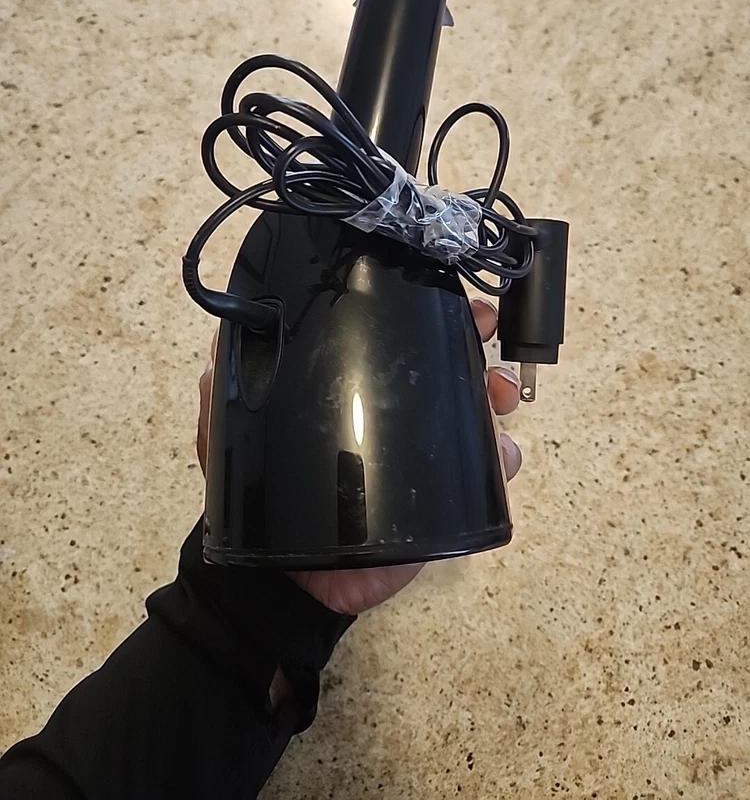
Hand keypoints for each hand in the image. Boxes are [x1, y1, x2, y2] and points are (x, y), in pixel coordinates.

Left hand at [196, 298, 522, 615]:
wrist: (287, 581)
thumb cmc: (263, 495)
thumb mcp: (233, 429)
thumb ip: (226, 383)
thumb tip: (228, 331)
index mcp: (350, 392)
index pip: (392, 340)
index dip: (426, 312)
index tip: (452, 302)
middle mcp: (391, 417)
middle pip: (445, 368)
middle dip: (474, 348)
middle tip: (484, 338)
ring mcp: (419, 457)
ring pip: (472, 413)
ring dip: (494, 396)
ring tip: (497, 398)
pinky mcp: (440, 502)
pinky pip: (483, 472)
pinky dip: (501, 458)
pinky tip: (500, 454)